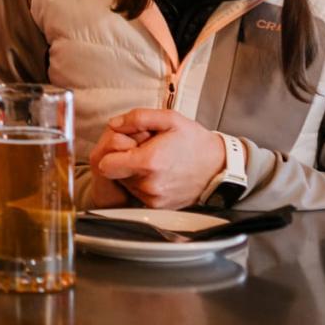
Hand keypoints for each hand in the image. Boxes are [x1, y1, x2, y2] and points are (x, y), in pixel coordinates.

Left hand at [95, 109, 225, 208]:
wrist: (219, 167)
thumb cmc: (195, 141)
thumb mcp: (170, 119)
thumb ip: (138, 118)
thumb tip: (114, 124)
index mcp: (149, 162)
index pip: (105, 165)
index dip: (112, 152)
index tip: (127, 145)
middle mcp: (149, 185)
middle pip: (114, 174)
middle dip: (123, 161)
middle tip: (142, 151)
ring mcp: (154, 198)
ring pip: (125, 184)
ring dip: (133, 172)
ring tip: (154, 161)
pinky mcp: (159, 207)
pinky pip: (138, 193)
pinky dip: (142, 183)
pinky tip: (159, 172)